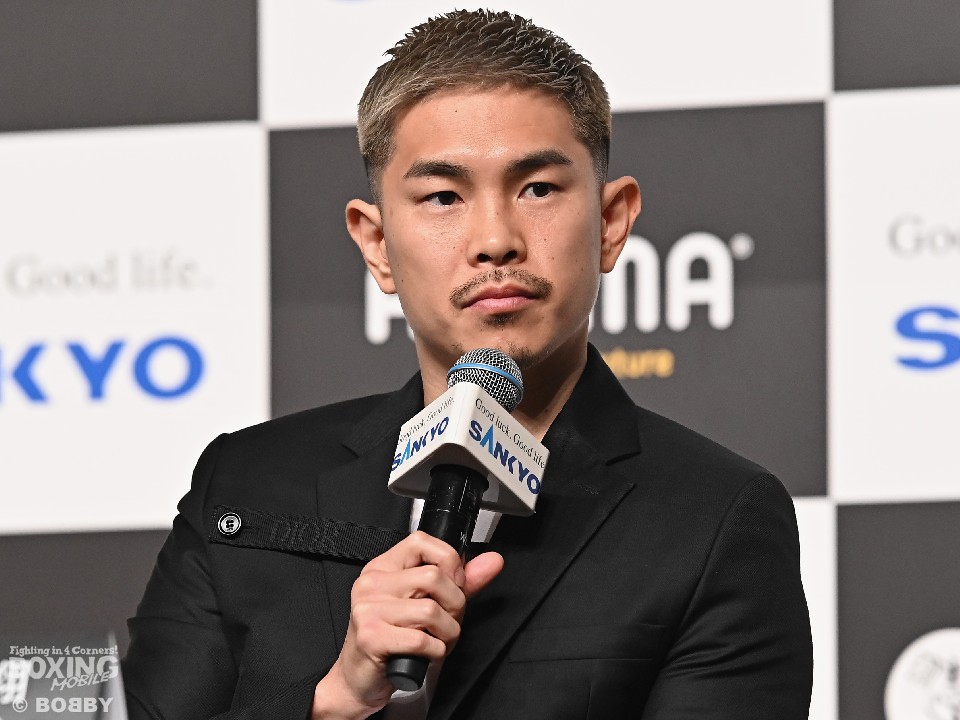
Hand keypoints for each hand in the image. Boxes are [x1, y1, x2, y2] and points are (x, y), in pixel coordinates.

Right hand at [312, 531, 503, 718]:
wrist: (358, 679)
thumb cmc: (392, 640)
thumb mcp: (426, 603)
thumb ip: (461, 582)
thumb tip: (492, 561)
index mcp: (383, 568)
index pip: (421, 541)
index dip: (448, 561)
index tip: (454, 583)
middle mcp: (372, 584)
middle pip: (433, 577)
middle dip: (455, 605)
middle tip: (448, 622)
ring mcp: (368, 609)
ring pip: (431, 611)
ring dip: (448, 633)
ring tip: (438, 640)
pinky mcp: (371, 637)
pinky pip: (422, 640)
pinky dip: (435, 651)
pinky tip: (426, 654)